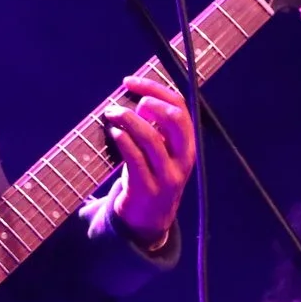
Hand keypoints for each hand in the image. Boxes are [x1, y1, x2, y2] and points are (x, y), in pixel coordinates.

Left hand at [102, 77, 194, 244]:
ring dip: (128, 119)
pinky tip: (113, 132)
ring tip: (112, 113)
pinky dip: (123, 140)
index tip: (130, 82)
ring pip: (152, 138)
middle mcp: (183, 158)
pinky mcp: (148, 188)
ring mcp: (167, 175)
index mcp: (188, 143)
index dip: (154, 88)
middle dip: (150, 101)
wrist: (150, 220)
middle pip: (175, 118)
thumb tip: (135, 96)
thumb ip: (156, 127)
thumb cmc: (152, 175)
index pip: (179, 106)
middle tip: (128, 102)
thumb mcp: (162, 151)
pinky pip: (136, 159)